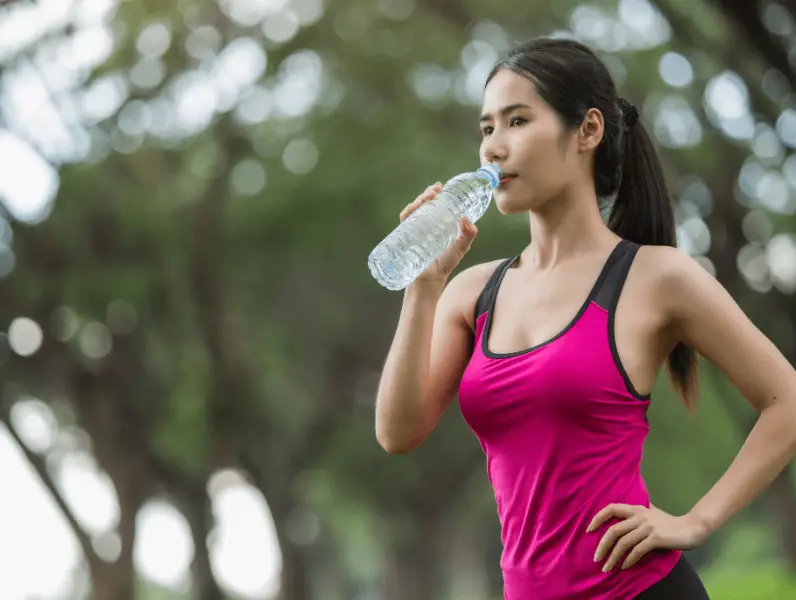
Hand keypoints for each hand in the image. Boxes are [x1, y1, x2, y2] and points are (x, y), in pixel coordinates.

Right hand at [399, 182, 477, 284]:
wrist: (431, 279)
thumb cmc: (446, 263)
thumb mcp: (461, 247)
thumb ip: (468, 234)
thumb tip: (466, 217)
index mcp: (437, 223)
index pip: (435, 204)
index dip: (436, 194)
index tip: (441, 187)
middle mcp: (425, 224)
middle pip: (423, 204)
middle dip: (428, 194)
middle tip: (436, 190)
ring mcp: (414, 229)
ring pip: (414, 210)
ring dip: (419, 200)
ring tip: (429, 196)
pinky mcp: (406, 236)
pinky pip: (405, 221)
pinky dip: (408, 212)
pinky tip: (414, 208)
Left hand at [587, 504, 707, 571]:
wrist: (691, 528)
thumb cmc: (668, 523)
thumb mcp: (650, 514)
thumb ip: (636, 516)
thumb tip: (618, 522)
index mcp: (636, 508)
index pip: (611, 508)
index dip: (598, 518)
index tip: (589, 530)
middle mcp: (640, 516)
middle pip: (614, 530)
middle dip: (602, 546)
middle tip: (596, 559)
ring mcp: (648, 527)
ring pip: (623, 543)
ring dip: (613, 557)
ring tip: (607, 568)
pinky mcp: (656, 538)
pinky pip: (637, 551)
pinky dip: (629, 560)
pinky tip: (624, 567)